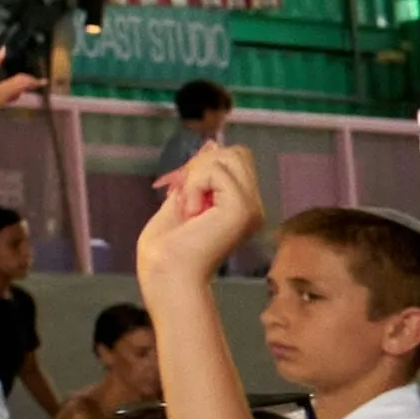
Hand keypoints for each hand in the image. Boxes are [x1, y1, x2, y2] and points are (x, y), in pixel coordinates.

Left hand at [135, 132, 265, 283]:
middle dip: (202, 164)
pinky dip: (194, 184)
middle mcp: (254, 207)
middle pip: (237, 153)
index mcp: (242, 206)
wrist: (165, 274)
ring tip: (189, 207)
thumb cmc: (167, 246)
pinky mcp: (241, 209)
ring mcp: (251, 208)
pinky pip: (215, 170)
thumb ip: (198, 177)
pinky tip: (191, 212)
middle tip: (186, 197)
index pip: (237, 158)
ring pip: (227, 156)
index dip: (205, 164)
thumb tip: (212, 144)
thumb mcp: (182, 200)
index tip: (185, 191)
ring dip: (196, 176)